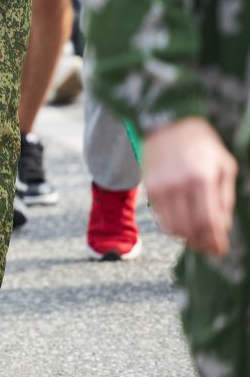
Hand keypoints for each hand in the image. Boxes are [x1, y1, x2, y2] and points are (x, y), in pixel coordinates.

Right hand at [142, 117, 238, 256]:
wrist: (167, 125)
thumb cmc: (201, 144)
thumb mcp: (224, 165)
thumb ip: (225, 197)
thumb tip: (223, 226)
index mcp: (203, 178)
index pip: (209, 221)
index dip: (215, 241)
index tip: (221, 250)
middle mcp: (180, 185)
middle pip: (191, 228)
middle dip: (203, 243)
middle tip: (211, 249)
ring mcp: (162, 187)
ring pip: (174, 227)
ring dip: (188, 239)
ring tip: (198, 241)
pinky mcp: (150, 188)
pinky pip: (162, 218)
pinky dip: (174, 229)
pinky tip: (183, 228)